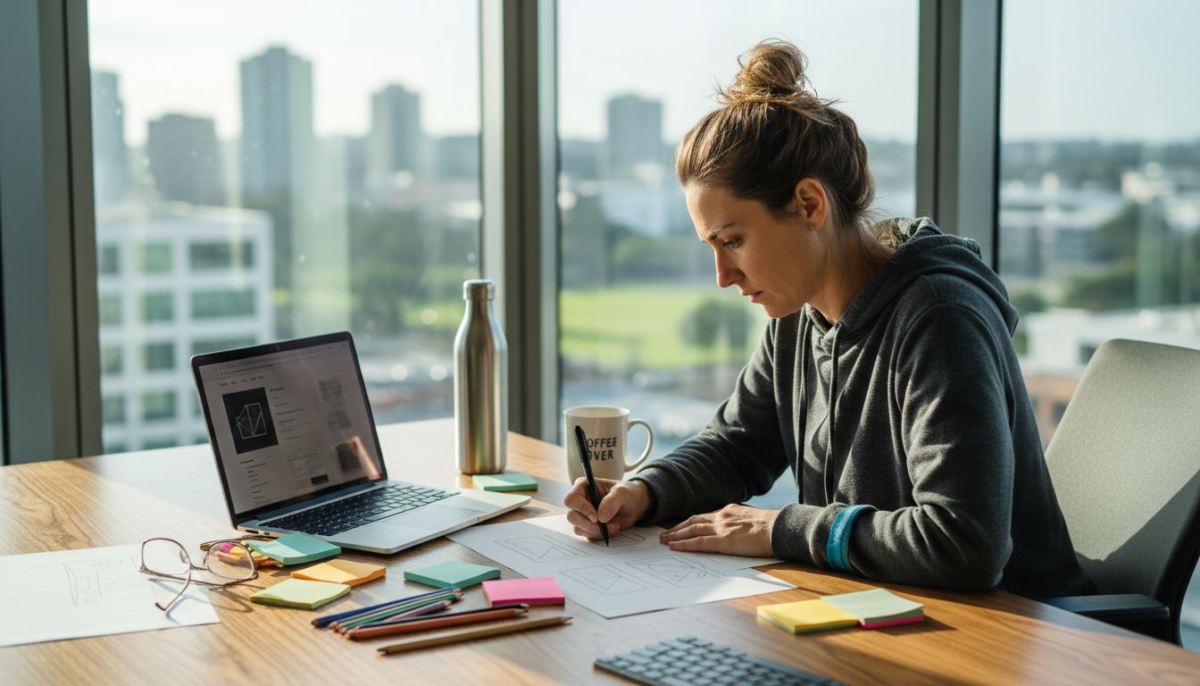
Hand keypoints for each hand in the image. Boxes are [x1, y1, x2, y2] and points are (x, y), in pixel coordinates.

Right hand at [563, 478, 651, 540]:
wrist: (634, 506)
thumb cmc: (628, 494)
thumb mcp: (624, 492)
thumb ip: (613, 501)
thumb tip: (600, 517)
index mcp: (583, 487)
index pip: (571, 499)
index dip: (582, 509)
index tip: (596, 517)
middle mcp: (580, 501)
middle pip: (571, 516)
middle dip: (589, 525)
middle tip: (606, 526)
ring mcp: (583, 515)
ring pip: (578, 528)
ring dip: (596, 531)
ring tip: (614, 526)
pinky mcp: (588, 526)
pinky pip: (587, 535)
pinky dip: (600, 535)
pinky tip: (612, 529)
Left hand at [659, 504, 777, 556]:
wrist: (779, 528)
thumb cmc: (771, 527)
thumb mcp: (751, 519)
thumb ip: (738, 522)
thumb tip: (734, 530)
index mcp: (729, 511)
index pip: (704, 516)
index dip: (689, 522)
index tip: (679, 527)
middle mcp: (722, 517)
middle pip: (693, 521)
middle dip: (677, 528)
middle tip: (664, 533)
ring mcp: (722, 528)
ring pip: (692, 531)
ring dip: (676, 535)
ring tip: (664, 540)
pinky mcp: (724, 541)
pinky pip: (699, 543)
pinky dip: (685, 545)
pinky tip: (675, 547)